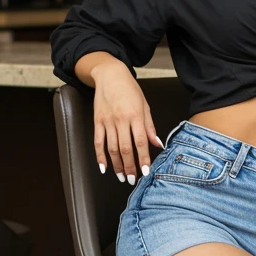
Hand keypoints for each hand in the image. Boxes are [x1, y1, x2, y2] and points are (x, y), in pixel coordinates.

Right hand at [90, 60, 163, 184]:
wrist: (110, 75)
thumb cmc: (130, 90)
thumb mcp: (145, 106)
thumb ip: (150, 126)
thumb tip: (158, 144)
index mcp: (135, 116)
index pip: (140, 142)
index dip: (143, 158)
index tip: (145, 172)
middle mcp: (121, 120)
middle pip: (125, 148)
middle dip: (130, 166)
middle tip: (133, 180)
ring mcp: (107, 121)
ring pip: (112, 148)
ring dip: (117, 165)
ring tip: (122, 177)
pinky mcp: (97, 121)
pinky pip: (98, 142)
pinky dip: (100, 156)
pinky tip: (104, 167)